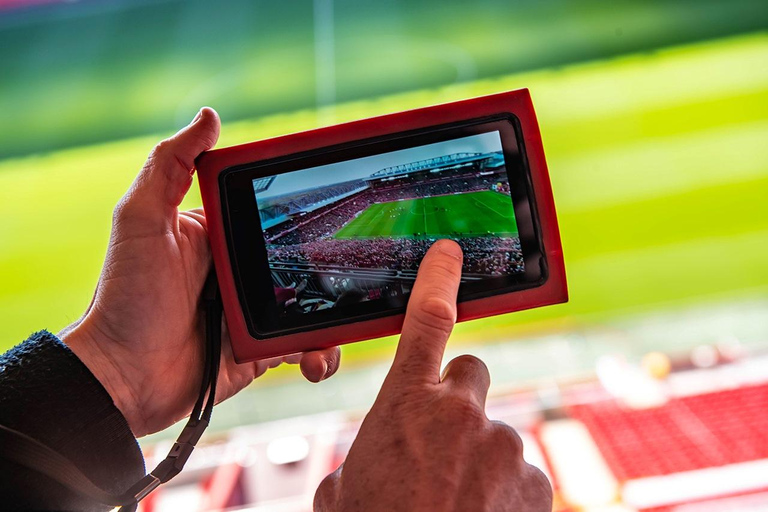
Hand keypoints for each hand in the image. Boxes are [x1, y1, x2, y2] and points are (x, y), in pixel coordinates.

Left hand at [61, 108, 339, 437]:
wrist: (122, 379)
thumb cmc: (125, 297)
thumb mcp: (142, 221)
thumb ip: (169, 166)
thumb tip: (210, 116)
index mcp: (220, 235)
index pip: (272, 212)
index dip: (306, 208)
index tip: (338, 202)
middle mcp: (241, 271)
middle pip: (303, 260)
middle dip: (332, 265)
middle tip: (359, 269)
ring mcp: (255, 311)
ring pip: (314, 305)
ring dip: (335, 317)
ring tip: (336, 327)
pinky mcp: (262, 350)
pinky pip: (305, 347)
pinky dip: (319, 354)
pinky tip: (315, 361)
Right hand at [314, 240, 551, 511]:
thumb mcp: (341, 495)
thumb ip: (356, 464)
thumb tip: (356, 474)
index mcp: (406, 404)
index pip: (426, 320)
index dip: (438, 279)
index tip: (449, 253)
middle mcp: (462, 413)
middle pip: (470, 375)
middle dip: (458, 399)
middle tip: (442, 440)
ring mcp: (504, 445)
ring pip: (494, 433)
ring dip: (479, 457)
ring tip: (454, 501)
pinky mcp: (537, 480)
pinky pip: (521, 472)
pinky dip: (505, 490)